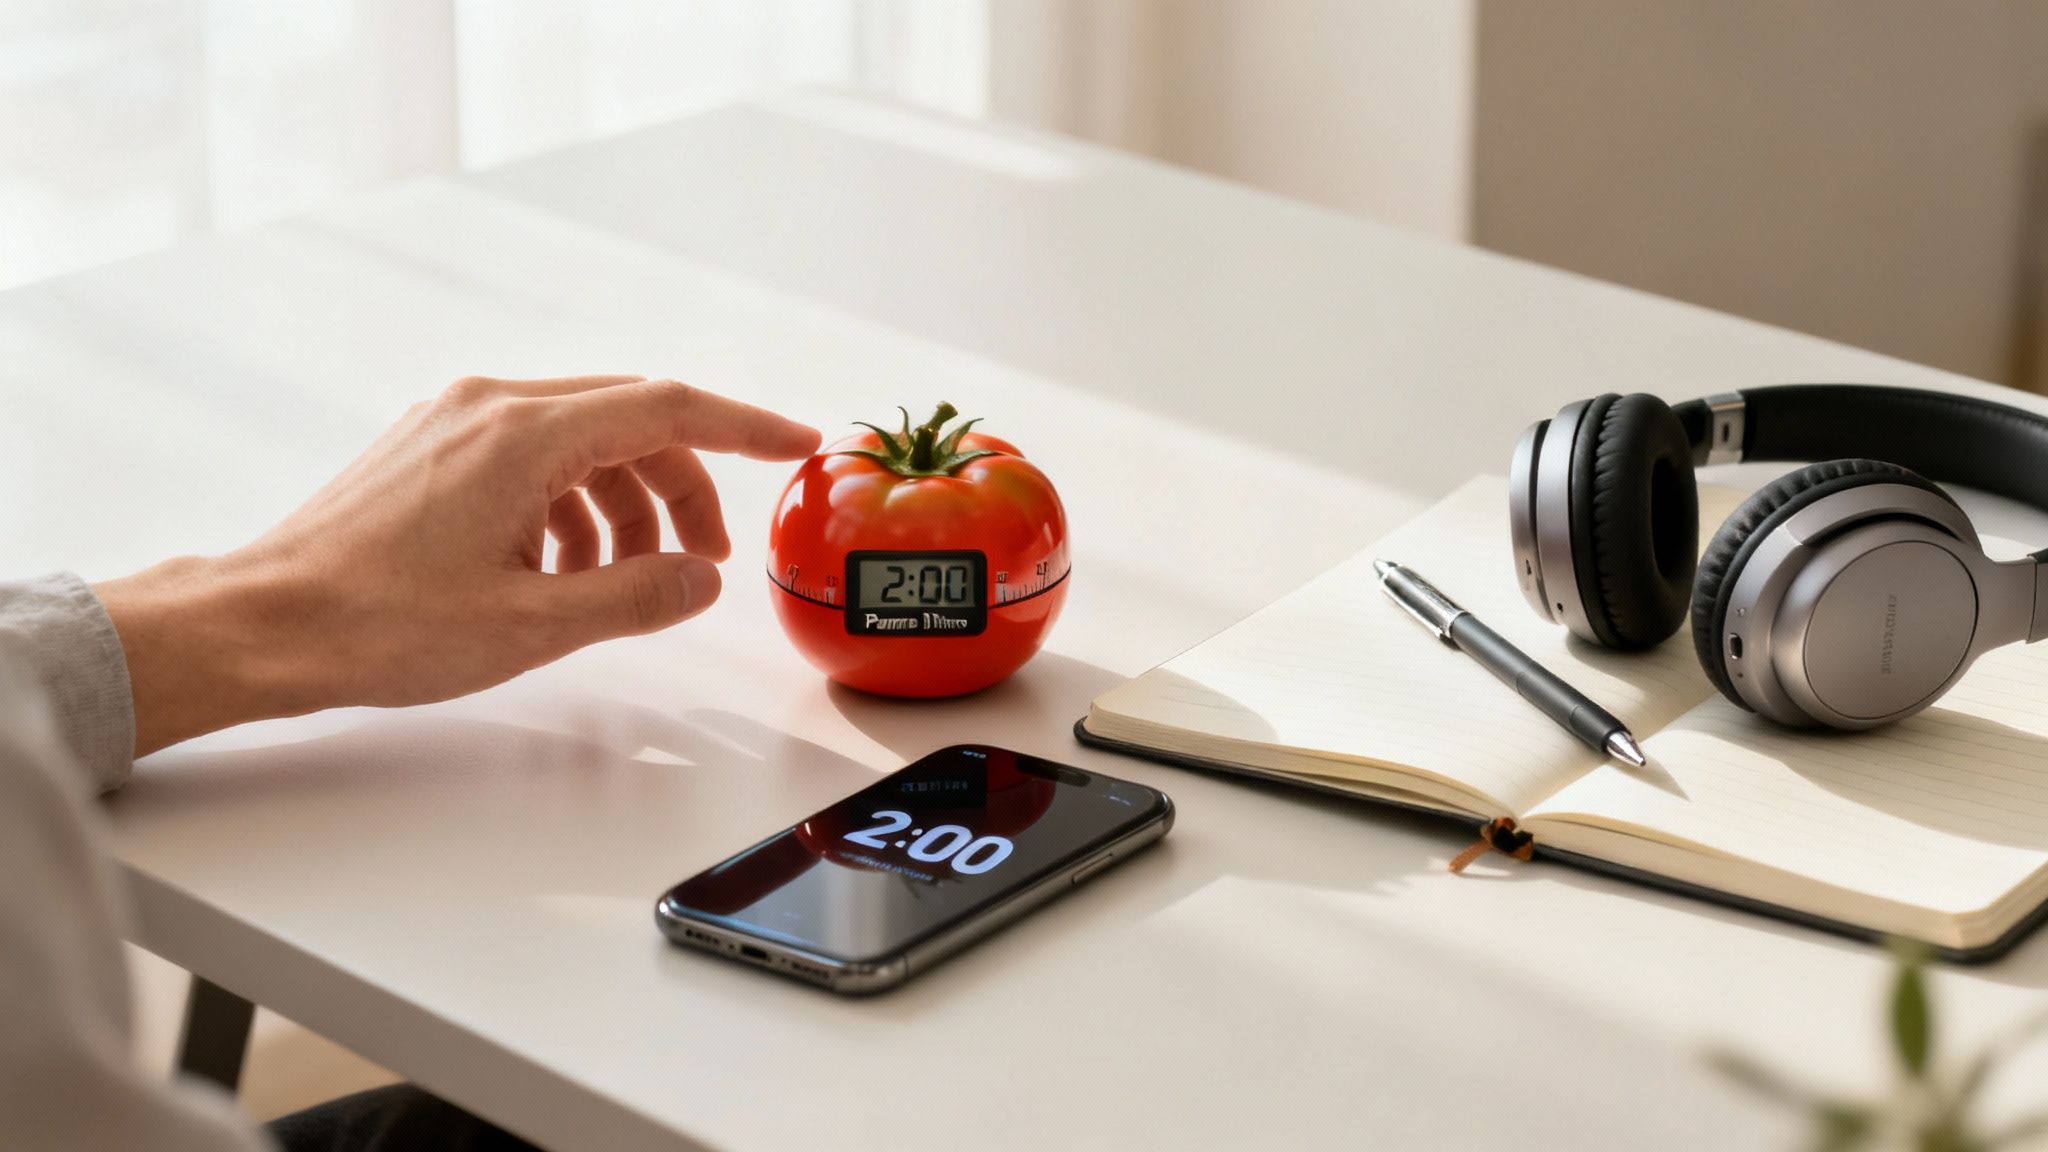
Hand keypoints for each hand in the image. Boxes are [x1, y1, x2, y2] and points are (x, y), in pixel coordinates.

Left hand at [95, 375, 820, 755]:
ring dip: (627, 507)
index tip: (798, 445)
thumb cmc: (378, 625)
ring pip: (583, 443)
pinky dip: (574, 507)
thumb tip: (699, 580)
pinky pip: (534, 459)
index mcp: (524, 434)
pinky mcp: (431, 448)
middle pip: (629, 422)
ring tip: (630, 583)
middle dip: (682, 489)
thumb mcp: (532, 625)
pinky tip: (565, 571)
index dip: (745, 427)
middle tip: (706, 562)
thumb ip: (635, 596)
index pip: (667, 407)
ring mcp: (455, 422)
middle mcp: (491, 406)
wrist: (262, 625)